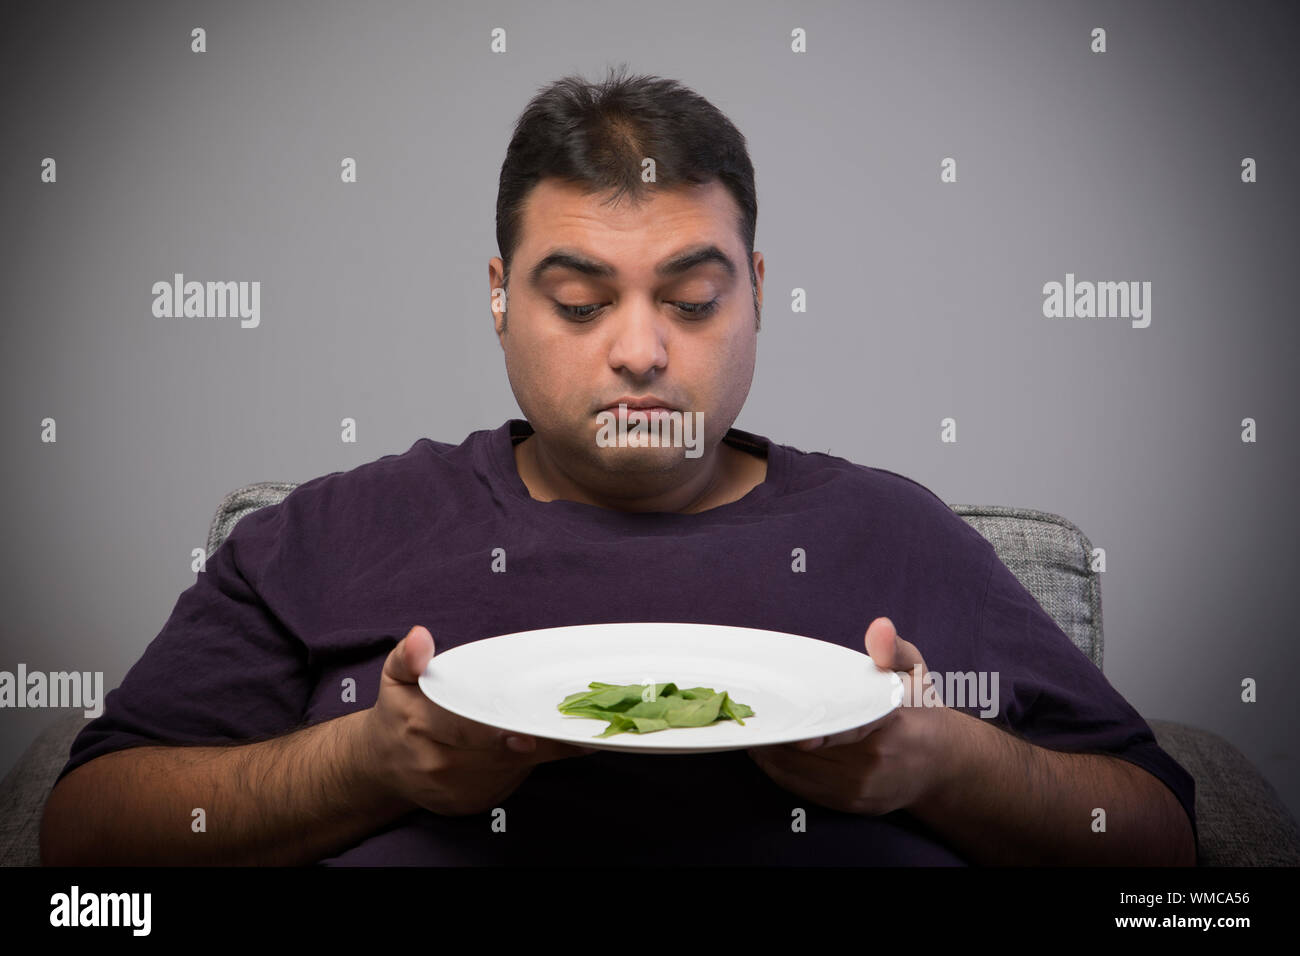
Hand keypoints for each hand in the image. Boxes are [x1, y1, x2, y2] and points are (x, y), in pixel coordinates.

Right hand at [360, 625, 597, 816]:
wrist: (384, 765)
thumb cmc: (400, 713)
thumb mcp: (396, 679)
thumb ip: (408, 657)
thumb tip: (419, 637)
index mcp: (420, 726)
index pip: (462, 729)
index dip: (497, 734)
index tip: (529, 736)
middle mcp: (437, 763)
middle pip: (496, 755)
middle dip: (536, 742)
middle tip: (569, 727)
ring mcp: (455, 790)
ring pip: (509, 771)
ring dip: (541, 752)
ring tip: (570, 732)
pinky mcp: (470, 804)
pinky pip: (508, 783)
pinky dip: (529, 765)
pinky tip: (546, 745)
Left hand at [746, 617, 951, 815]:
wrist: (944, 766)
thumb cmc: (921, 712)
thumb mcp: (914, 673)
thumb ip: (893, 650)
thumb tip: (880, 627)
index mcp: (893, 723)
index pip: (847, 727)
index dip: (813, 729)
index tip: (786, 721)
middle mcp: (877, 761)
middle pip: (812, 752)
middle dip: (780, 734)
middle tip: (754, 716)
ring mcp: (863, 787)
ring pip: (800, 773)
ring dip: (772, 754)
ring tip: (756, 731)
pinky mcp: (852, 804)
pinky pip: (804, 789)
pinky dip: (781, 772)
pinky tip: (769, 753)